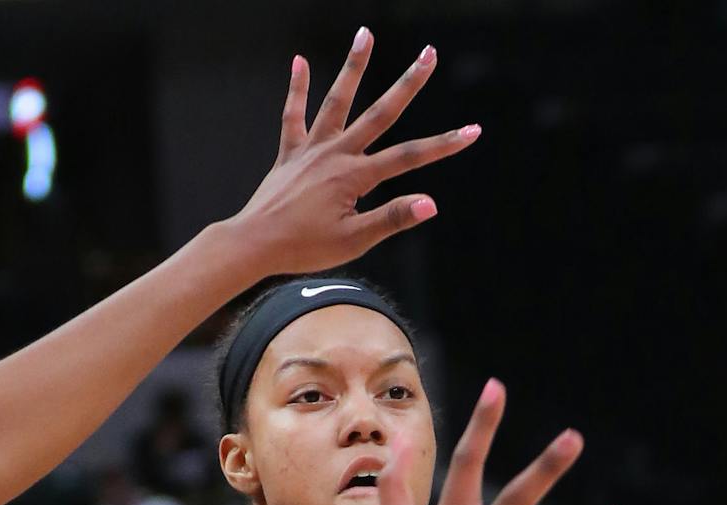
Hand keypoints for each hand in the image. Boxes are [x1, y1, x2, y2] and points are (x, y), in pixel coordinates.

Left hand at [228, 29, 481, 274]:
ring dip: (353, 66)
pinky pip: (293, 114)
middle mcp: (335, 154)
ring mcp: (311, 149)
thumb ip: (392, 218)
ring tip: (365, 34)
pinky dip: (297, 88)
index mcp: (355, 176)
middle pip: (380, 113)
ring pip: (337, 101)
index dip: (444, 144)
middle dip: (408, 83)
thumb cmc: (304, 248)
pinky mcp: (289, 153)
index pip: (409, 157)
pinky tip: (301, 61)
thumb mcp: (354, 241)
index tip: (473, 130)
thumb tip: (430, 203)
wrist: (254, 245)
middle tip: (429, 54)